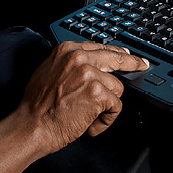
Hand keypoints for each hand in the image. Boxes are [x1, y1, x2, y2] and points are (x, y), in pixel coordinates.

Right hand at [17, 42, 149, 155]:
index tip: (126, 54)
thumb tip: (89, 67)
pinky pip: (116, 106)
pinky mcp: (98, 93)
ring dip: (106, 106)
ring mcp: (90, 74)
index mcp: (66, 50)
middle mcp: (79, 57)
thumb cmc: (37, 106)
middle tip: (141, 65)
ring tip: (87, 116)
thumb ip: (69, 65)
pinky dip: (106, 120)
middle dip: (132, 63)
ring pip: (116, 88)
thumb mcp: (48, 72)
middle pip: (116, 58)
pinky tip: (90, 124)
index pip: (99, 47)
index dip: (115, 53)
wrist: (31, 125)